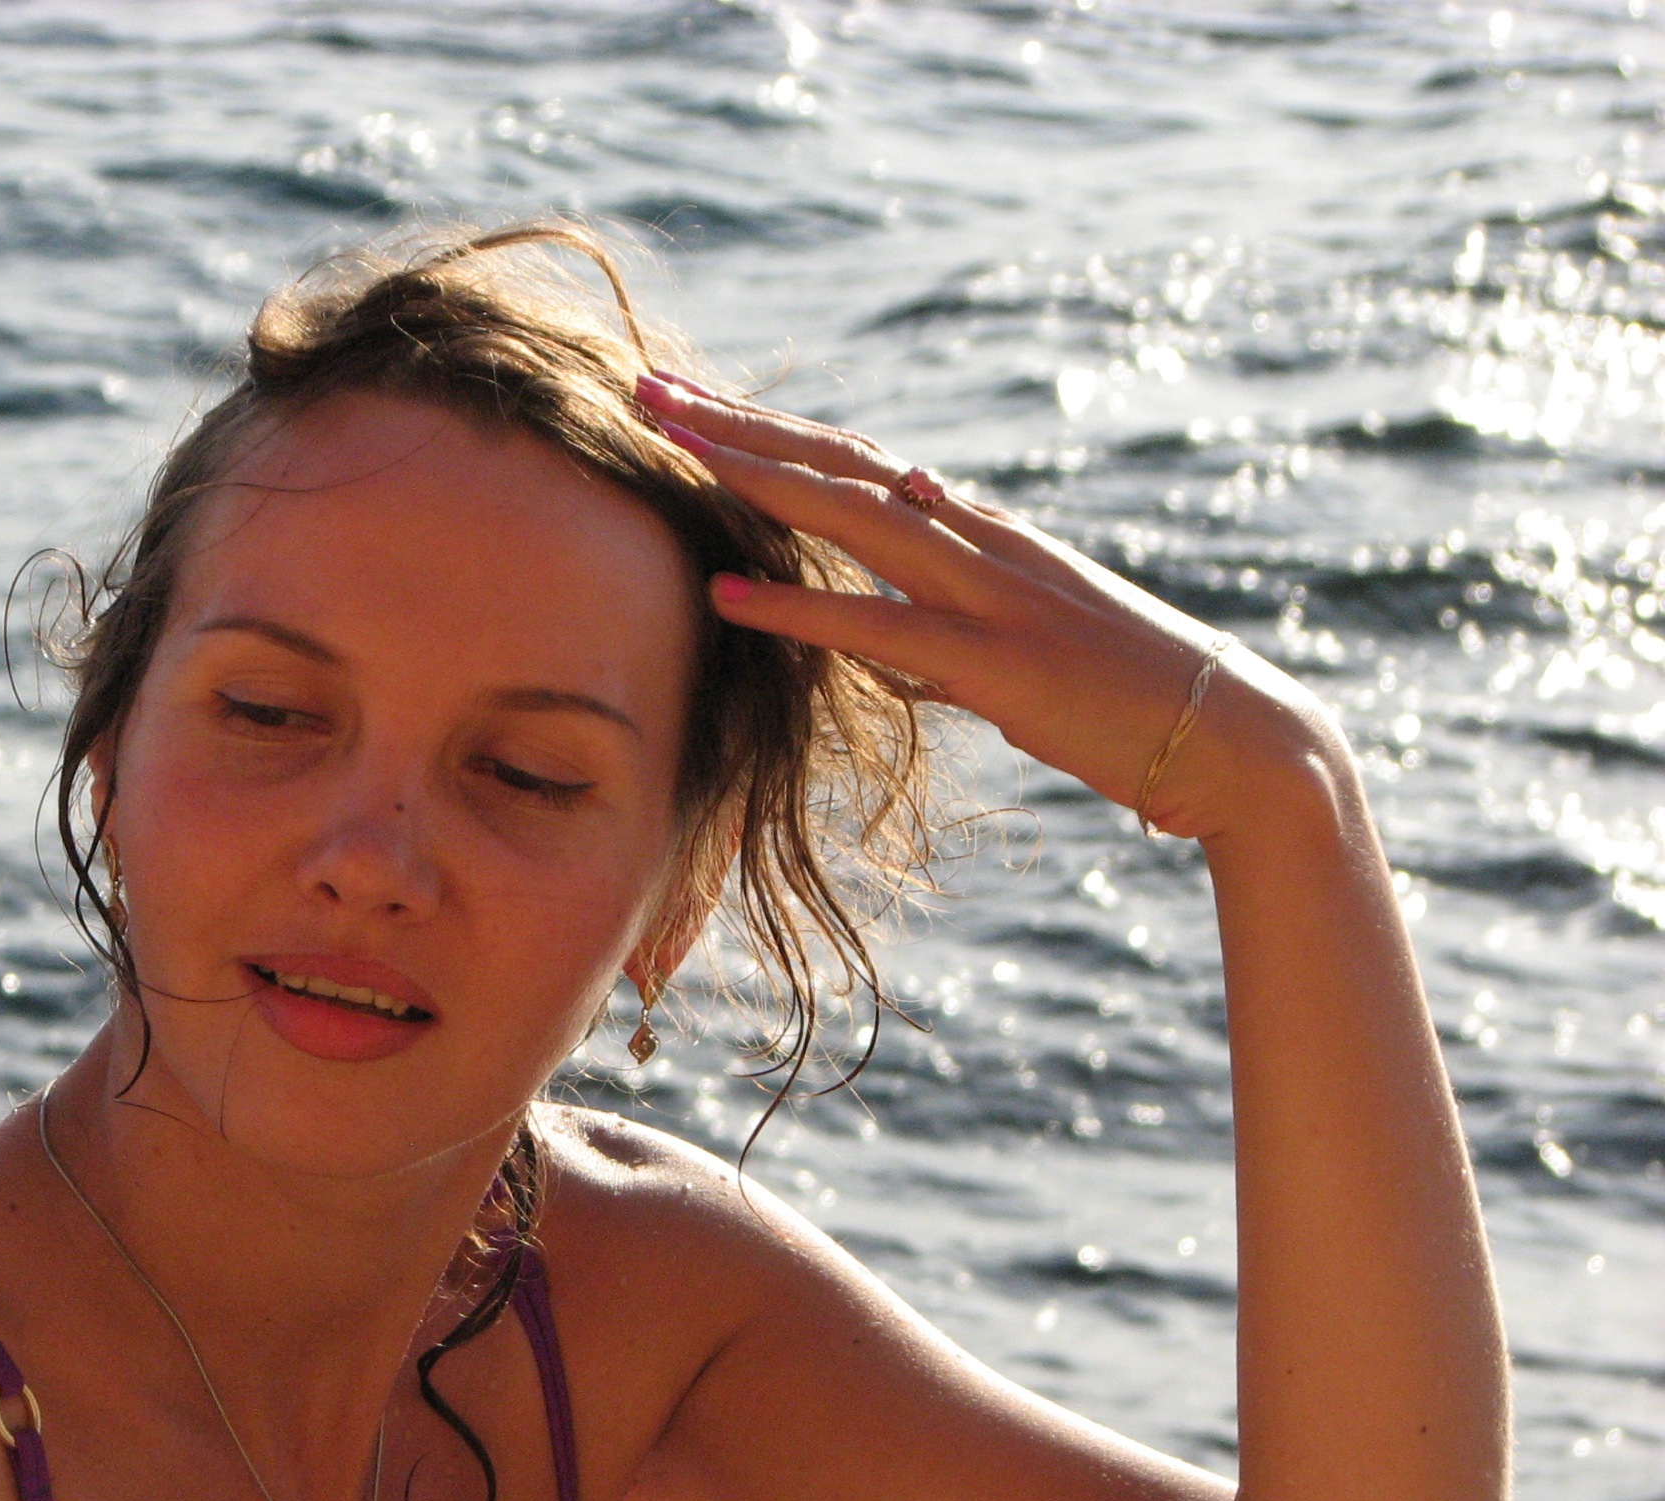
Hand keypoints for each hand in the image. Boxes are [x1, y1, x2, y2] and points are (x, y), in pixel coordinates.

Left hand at [634, 372, 1346, 844]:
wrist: (1234, 737)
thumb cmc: (1121, 700)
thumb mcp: (1012, 650)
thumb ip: (939, 630)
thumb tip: (881, 636)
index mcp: (979, 532)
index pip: (855, 461)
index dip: (769, 426)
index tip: (689, 398)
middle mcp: (979, 539)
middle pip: (837, 462)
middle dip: (738, 421)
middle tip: (646, 384)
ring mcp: (992, 593)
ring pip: (852, 517)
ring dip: (753, 478)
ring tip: (667, 447)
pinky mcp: (999, 662)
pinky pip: (882, 628)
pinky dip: (801, 609)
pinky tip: (727, 594)